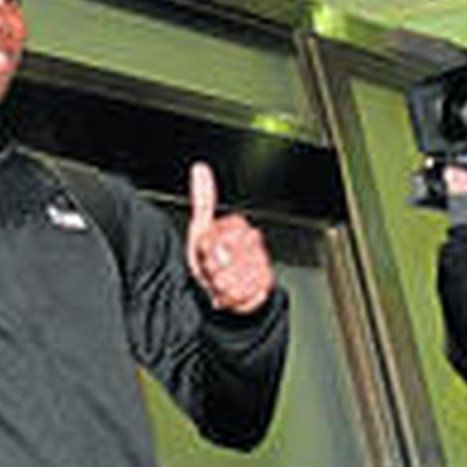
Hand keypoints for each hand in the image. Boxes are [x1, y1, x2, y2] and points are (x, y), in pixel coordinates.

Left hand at [184, 162, 274, 313]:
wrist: (223, 290)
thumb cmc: (210, 259)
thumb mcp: (201, 229)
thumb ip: (203, 200)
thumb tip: (200, 167)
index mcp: (239, 226)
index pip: (222, 233)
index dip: (209, 245)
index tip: (203, 252)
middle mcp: (254, 242)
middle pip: (227, 255)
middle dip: (212, 266)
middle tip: (210, 269)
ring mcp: (261, 262)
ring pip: (233, 276)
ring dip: (219, 284)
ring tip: (218, 283)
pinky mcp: (266, 284)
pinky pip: (243, 292)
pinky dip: (230, 298)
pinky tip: (228, 293)